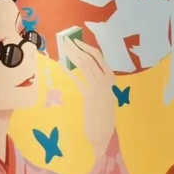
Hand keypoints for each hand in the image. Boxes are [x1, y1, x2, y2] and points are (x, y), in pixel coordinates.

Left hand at [62, 37, 116, 151]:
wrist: (103, 132)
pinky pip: (78, 80)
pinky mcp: (89, 96)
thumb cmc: (103, 114)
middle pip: (89, 58)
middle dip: (75, 48)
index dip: (86, 47)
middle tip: (65, 41)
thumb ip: (97, 80)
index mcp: (111, 78)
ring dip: (72, 56)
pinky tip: (62, 66)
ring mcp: (98, 88)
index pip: (98, 56)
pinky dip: (70, 71)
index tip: (76, 41)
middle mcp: (106, 80)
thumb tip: (82, 65)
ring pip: (84, 66)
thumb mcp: (105, 94)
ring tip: (63, 49)